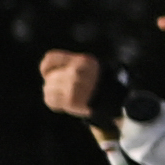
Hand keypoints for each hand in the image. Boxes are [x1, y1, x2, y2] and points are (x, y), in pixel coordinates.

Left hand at [37, 51, 164, 133]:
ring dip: (53, 95)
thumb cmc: (104, 86)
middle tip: (62, 91)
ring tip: (62, 98)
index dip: (46, 67)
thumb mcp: (93, 69)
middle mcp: (76, 72)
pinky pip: (51, 101)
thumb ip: (74, 66)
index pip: (51, 59)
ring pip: (48, 89)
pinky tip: (61, 105)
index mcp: (82, 61)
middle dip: (53, 85)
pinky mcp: (71, 100)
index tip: (47, 74)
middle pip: (50, 77)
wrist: (118, 102)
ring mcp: (73, 86)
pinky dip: (54, 104)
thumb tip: (48, 72)